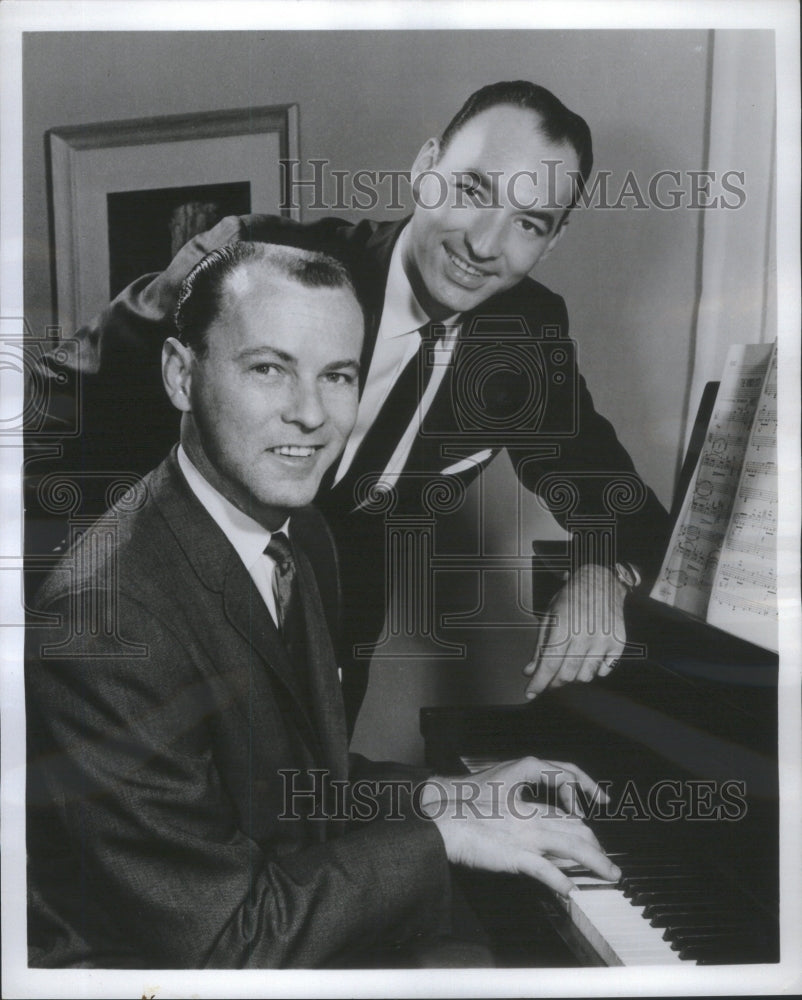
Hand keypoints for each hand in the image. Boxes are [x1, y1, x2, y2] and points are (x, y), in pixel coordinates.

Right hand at [420, 757, 620, 895]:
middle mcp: (531, 819)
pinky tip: (570, 891)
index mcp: (527, 805)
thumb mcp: (498, 802)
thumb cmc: (464, 808)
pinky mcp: (515, 856)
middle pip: (577, 830)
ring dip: (597, 863)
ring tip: (609, 875)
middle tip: (608, 864)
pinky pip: (546, 871)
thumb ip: (521, 814)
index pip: (567, 816)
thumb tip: (541, 833)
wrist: (444, 817)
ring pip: (573, 847)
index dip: (585, 829)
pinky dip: (561, 882)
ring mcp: (525, 837)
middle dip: (598, 848)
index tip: (593, 840)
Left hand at [523, 563, 626, 698]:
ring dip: (574, 677)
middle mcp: (584, 635)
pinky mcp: (618, 643)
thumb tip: (530, 671)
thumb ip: (540, 646)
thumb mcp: (549, 616)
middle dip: (554, 682)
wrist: (600, 581)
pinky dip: (594, 670)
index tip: (531, 692)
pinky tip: (588, 659)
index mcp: (563, 627)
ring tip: (569, 665)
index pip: (549, 664)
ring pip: (586, 676)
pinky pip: (604, 670)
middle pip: (567, 675)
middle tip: (549, 680)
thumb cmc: (571, 597)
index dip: (538, 682)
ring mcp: (603, 640)